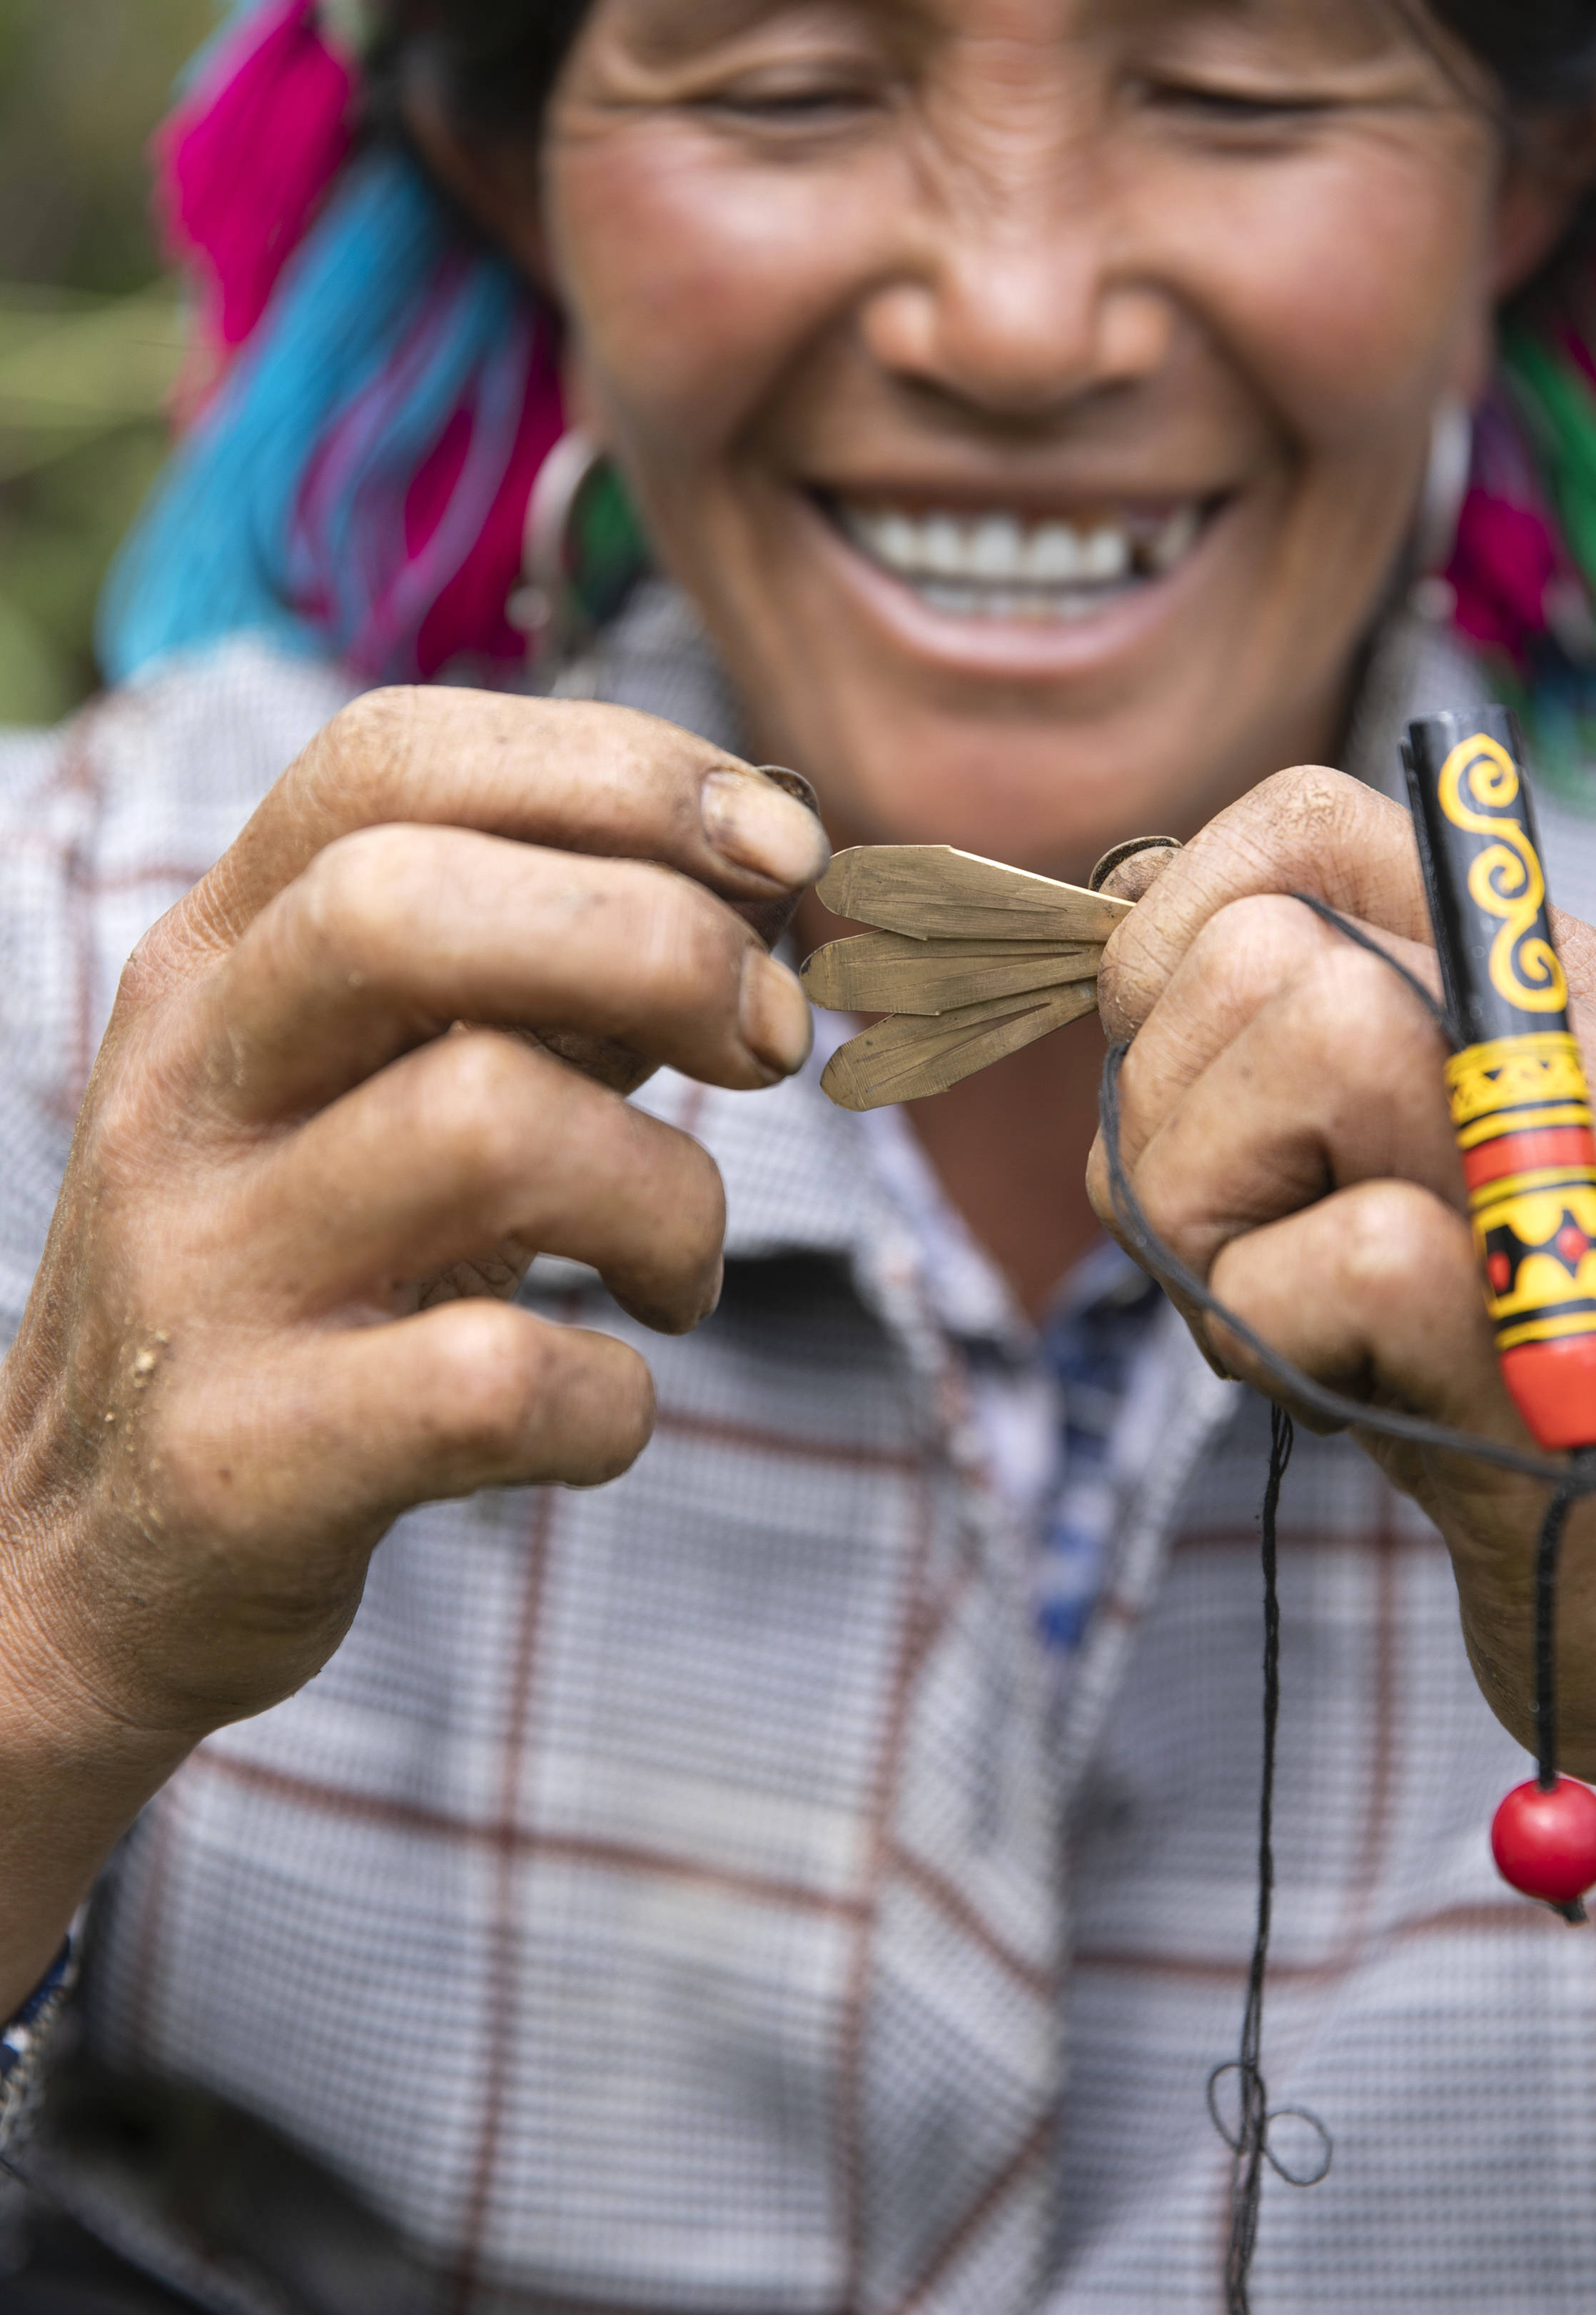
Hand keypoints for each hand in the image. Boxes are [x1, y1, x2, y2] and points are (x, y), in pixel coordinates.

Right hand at [0, 689, 826, 2000]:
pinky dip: (611, 1395)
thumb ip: (545, 969)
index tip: (784, 847)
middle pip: (410, 907)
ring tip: (680, 1260)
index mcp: (217, 953)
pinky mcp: (245, 1456)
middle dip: (657, 939)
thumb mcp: (378, 1079)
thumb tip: (770, 875)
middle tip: (767, 1039)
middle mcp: (187, 1083)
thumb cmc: (307, 1269)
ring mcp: (201, 1268)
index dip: (617, 771)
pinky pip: (489, 1381)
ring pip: (481, 1123)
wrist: (93, 1555)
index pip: (390, 760)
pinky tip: (603, 1404)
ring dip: (670, 1189)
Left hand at [1093, 767, 1595, 2225]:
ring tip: (1283, 1314)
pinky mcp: (1561, 1321)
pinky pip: (1335, 1251)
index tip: (1167, 1076)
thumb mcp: (1408, 1178)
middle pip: (1262, 942)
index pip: (1302, 822)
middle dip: (1165, 1110)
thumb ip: (1287, 1055)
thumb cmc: (1509, 1394)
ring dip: (1206, 1215)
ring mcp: (1594, 1168)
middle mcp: (1590, 1036)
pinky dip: (1274, 1332)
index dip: (1165, 933)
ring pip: (1302, 1034)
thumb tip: (1115, 934)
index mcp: (1553, 981)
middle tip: (1227, 1244)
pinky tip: (1341, 1395)